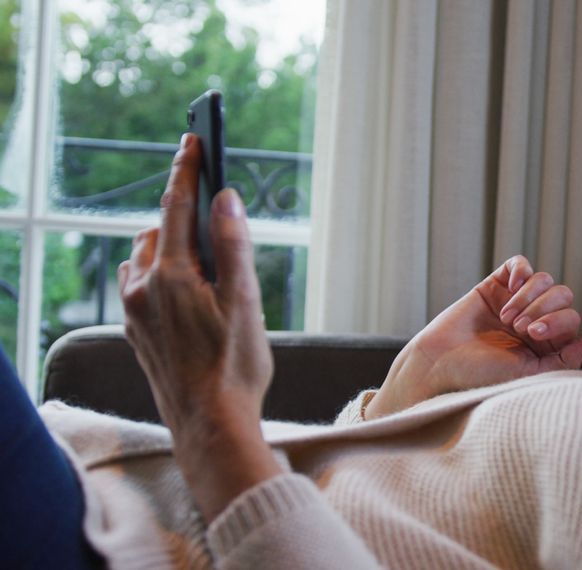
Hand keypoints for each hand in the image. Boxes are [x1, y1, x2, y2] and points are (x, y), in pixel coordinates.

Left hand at [117, 133, 280, 519]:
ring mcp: (134, 312)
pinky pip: (141, 286)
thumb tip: (226, 199)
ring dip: (169, 247)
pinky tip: (187, 293)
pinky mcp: (135, 331)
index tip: (192, 139)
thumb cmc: (235, 368)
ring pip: (145, 258)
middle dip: (182, 215)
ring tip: (203, 260)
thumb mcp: (245, 304)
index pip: (176, 206)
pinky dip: (160, 274)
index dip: (187, 169)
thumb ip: (234, 247)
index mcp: (171, 276)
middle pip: (159, 230)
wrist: (210, 425)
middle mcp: (142, 289)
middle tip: (214, 217)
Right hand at [365, 255, 581, 418]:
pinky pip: (520, 264)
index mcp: (546, 344)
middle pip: (563, 296)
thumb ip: (563, 359)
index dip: (558, 322)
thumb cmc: (482, 376)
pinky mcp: (495, 286)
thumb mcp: (530, 374)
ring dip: (529, 297)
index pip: (571, 319)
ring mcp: (515, 301)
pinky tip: (512, 286)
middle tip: (519, 328)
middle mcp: (534, 321)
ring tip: (506, 318)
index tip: (532, 336)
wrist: (440, 364)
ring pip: (544, 280)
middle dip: (544, 309)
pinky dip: (521, 270)